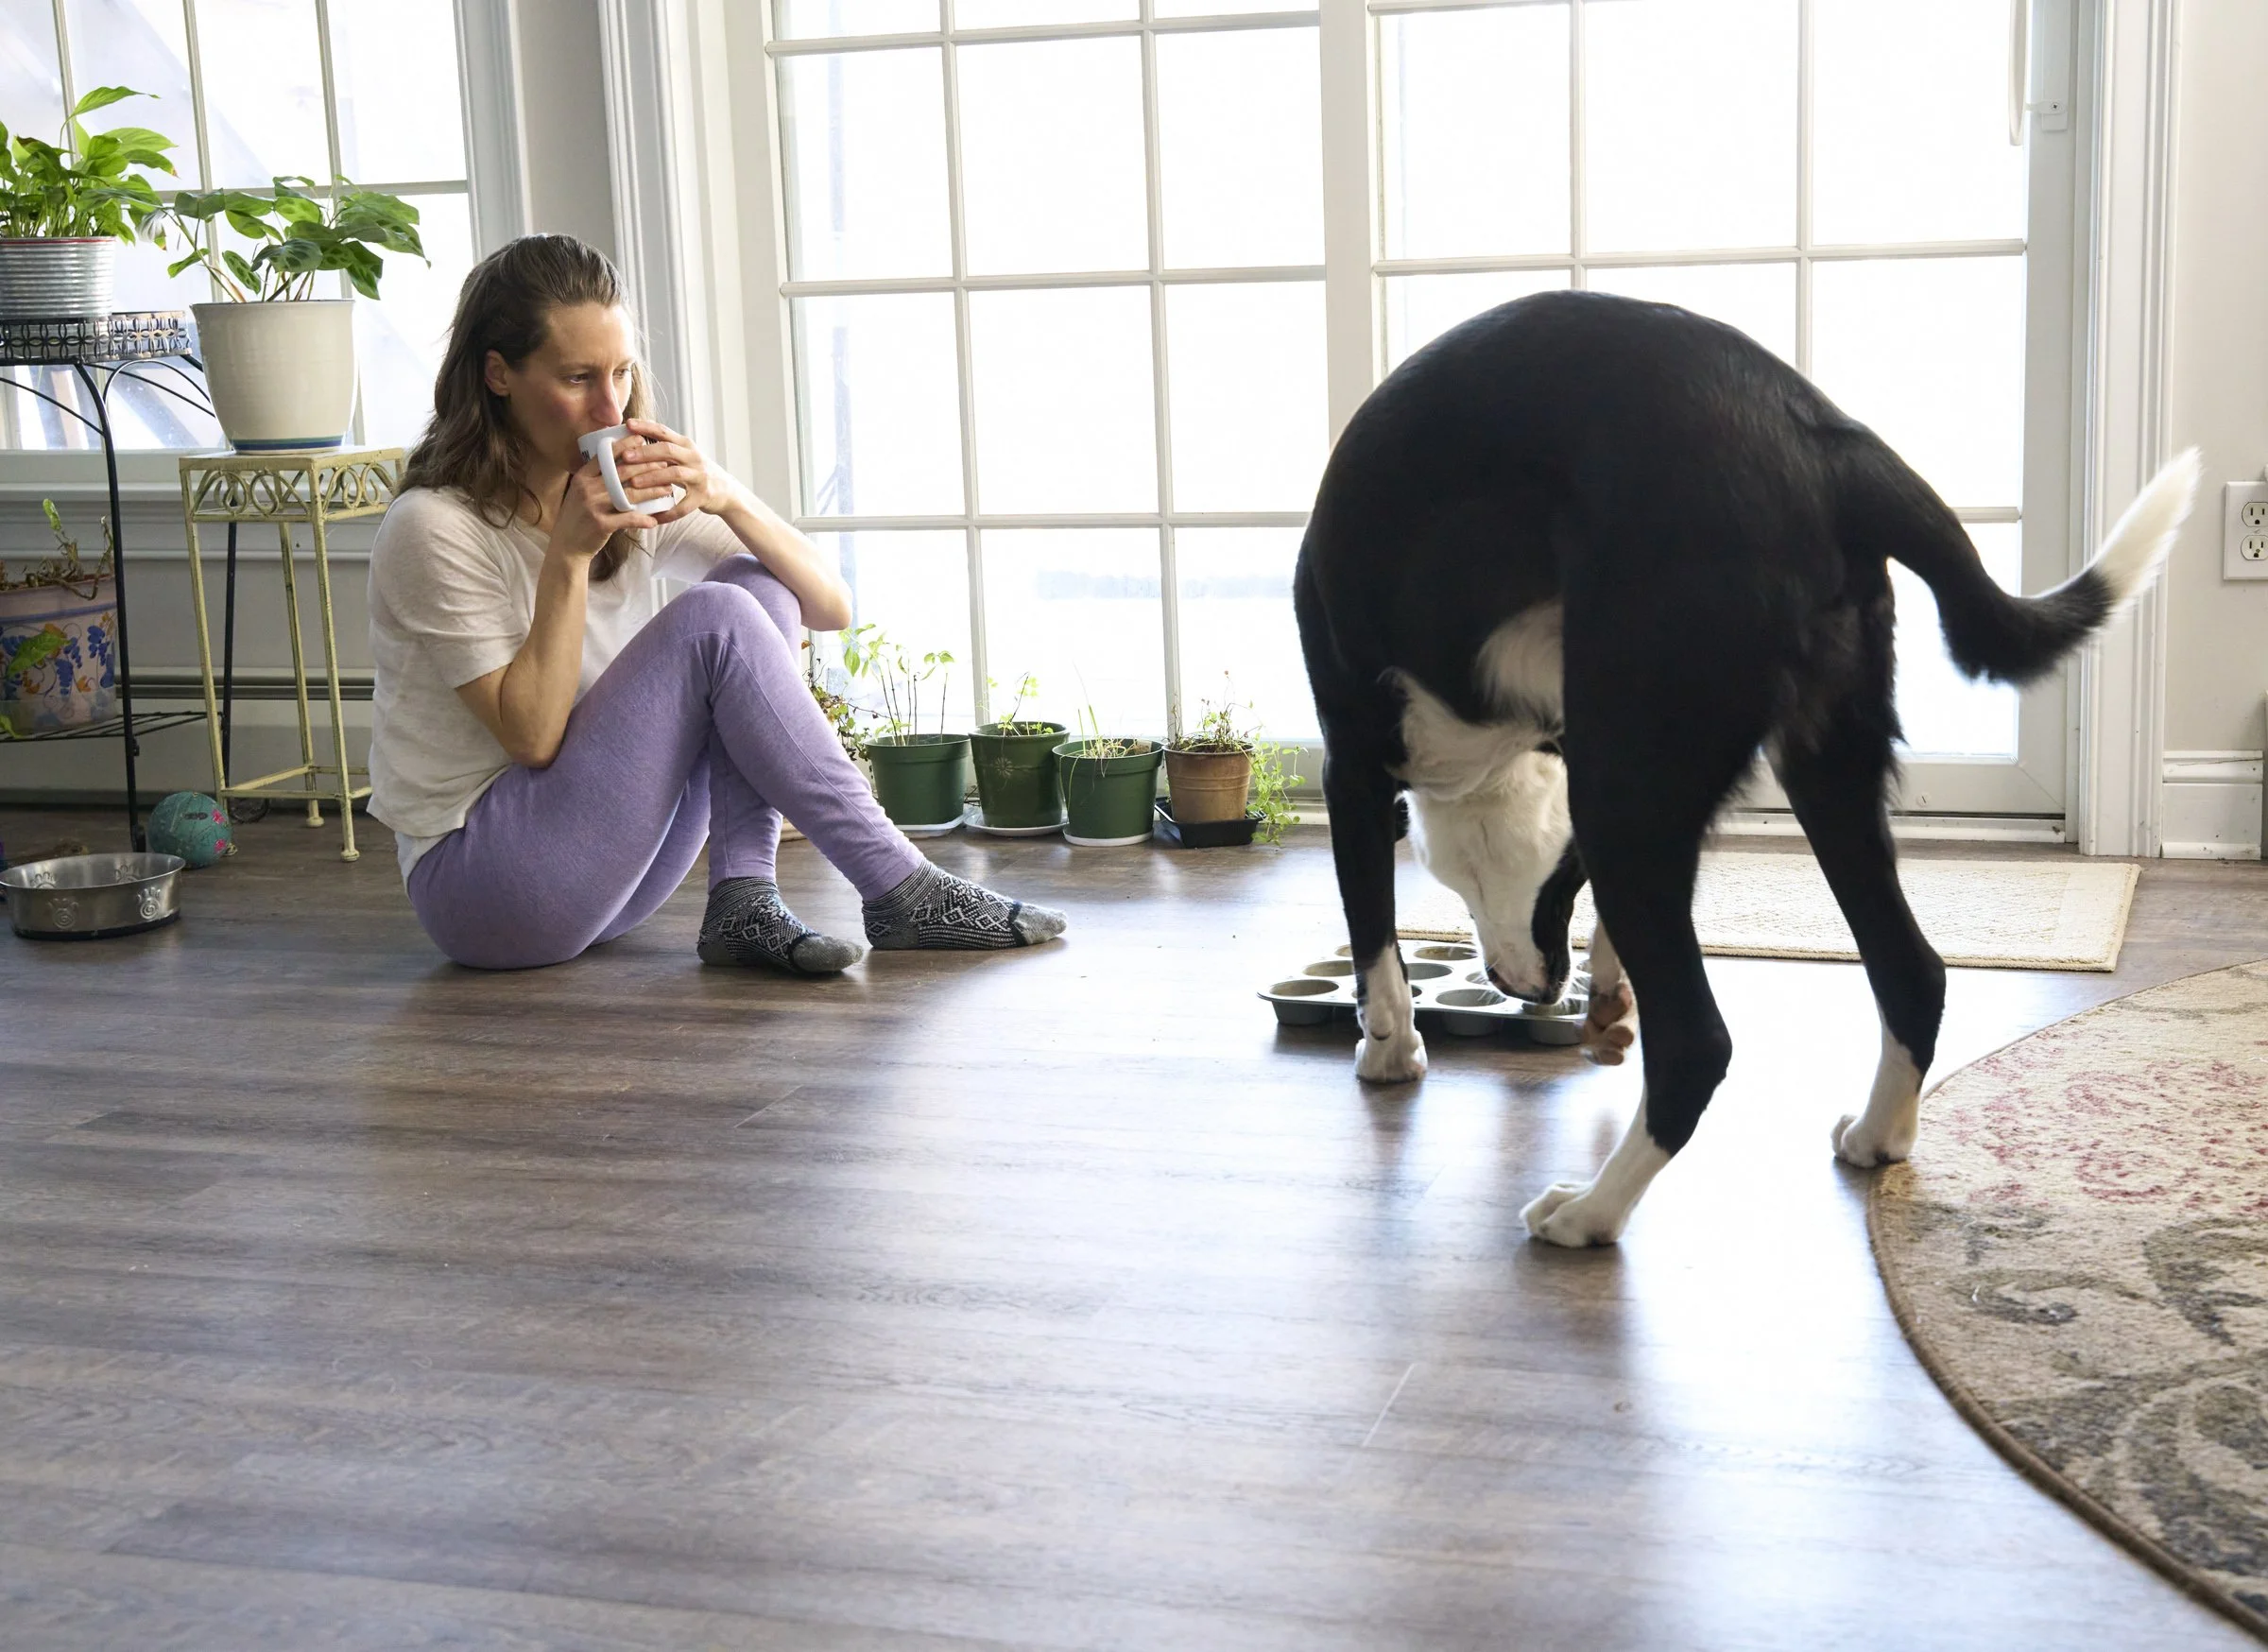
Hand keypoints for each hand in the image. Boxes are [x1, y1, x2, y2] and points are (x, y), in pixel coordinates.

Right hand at [551, 443, 659, 560]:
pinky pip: (628, 519)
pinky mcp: (601, 524)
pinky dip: (643, 520)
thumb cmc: (578, 517)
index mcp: (583, 477)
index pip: (606, 456)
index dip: (625, 446)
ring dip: (652, 491)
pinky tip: (655, 520)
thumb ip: (596, 479)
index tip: (642, 440)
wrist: (566, 545)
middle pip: (622, 472)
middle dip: (647, 466)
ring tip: (667, 488)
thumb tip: (620, 462)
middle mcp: (587, 488)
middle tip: (664, 464)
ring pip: (630, 494)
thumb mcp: (581, 493)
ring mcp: (594, 506)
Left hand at [616, 418, 741, 523]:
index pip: (664, 431)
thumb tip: (633, 440)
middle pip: (668, 450)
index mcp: (686, 445)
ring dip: (653, 477)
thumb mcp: (684, 455)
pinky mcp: (702, 497)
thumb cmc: (696, 471)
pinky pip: (683, 506)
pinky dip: (668, 513)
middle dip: (645, 453)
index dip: (646, 426)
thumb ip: (664, 448)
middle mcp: (694, 458)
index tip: (628, 424)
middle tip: (625, 456)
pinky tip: (654, 518)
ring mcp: (699, 477)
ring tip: (634, 483)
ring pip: (674, 474)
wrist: (725, 491)